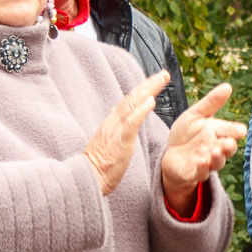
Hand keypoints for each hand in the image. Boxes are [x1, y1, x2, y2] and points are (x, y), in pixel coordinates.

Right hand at [85, 71, 168, 194]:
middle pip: (133, 97)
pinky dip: (141, 110)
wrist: (88, 177)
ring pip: (133, 104)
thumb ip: (112, 126)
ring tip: (162, 79)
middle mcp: (113, 121)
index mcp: (111, 122)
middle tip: (164, 74)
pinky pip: (131, 122)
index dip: (142, 90)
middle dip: (149, 84)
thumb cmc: (98, 165)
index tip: (154, 81)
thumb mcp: (105, 140)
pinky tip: (151, 100)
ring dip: (149, 90)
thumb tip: (114, 112)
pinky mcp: (119, 140)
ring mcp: (115, 129)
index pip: (128, 101)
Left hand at [159, 84, 245, 215]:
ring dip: (216, 158)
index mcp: (218, 133)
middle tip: (228, 143)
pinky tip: (200, 162)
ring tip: (213, 152)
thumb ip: (211, 103)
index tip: (241, 130)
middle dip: (228, 146)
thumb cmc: (186, 134)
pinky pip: (200, 173)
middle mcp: (215, 148)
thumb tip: (228, 86)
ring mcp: (206, 162)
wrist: (171, 154)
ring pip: (216, 162)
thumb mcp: (195, 115)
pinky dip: (201, 169)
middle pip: (227, 149)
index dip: (236, 131)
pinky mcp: (193, 173)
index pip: (231, 131)